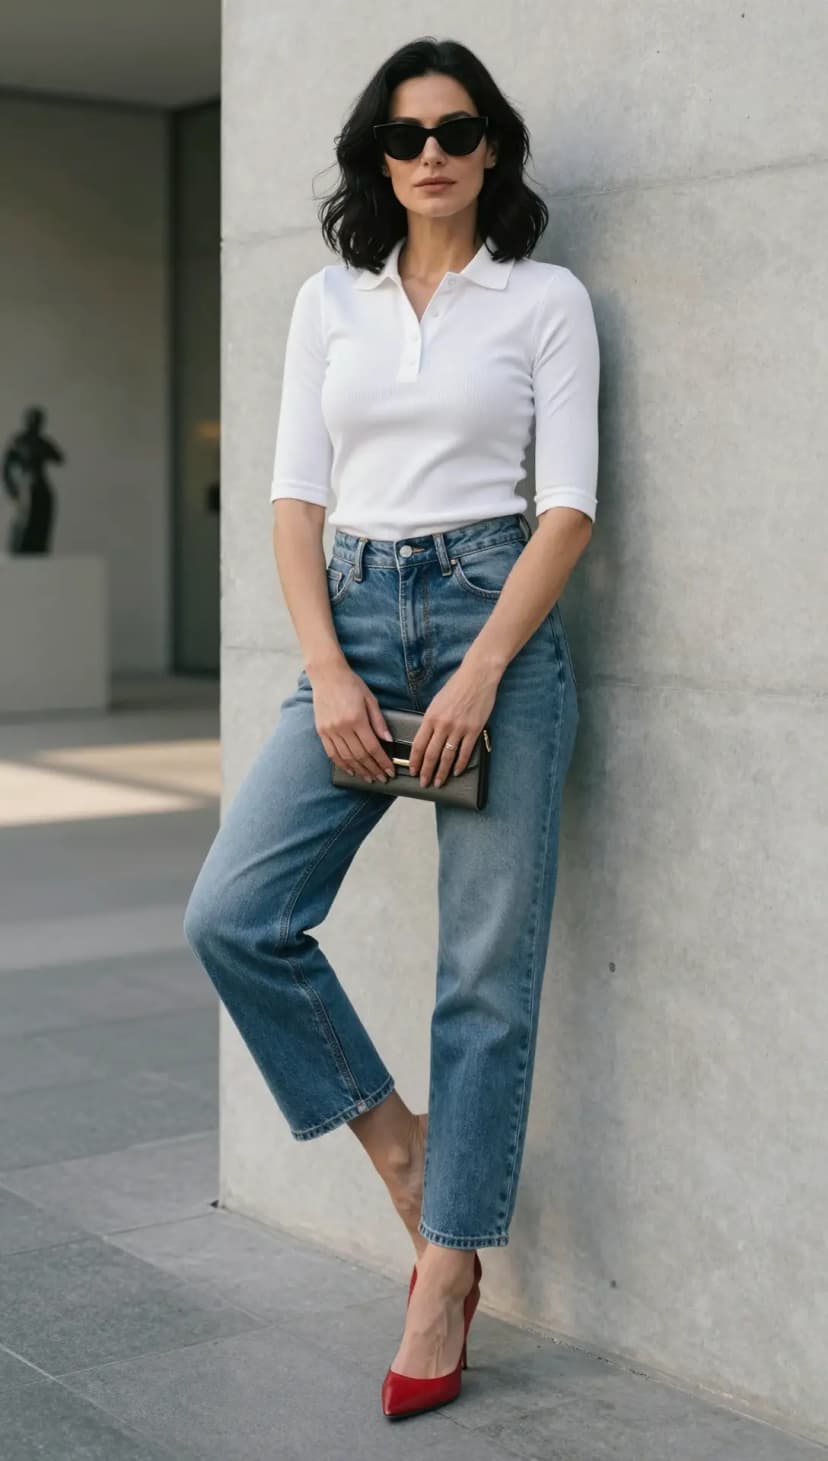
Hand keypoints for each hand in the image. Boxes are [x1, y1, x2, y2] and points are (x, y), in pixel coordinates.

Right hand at [309, 661, 395, 782]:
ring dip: (359, 770)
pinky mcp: (321, 731)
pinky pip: (332, 753)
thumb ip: (379, 721)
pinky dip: (342, 764)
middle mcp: (342, 727)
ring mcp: (330, 731)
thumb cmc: (352, 685)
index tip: (390, 771)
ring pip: (346, 758)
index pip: (372, 747)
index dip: (382, 762)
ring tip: (369, 778)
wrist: (327, 675)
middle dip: (373, 769)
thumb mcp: (370, 699)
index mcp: (357, 719)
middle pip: (360, 756)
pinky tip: (351, 770)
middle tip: (382, 778)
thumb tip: (389, 740)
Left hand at [408, 661, 498, 786]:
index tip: (412, 771)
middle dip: (426, 771)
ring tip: (439, 782)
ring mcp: (459, 728)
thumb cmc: (456, 687)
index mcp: (430, 717)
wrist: (477, 676)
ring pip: (447, 757)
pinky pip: (465, 752)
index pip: (418, 745)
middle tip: (424, 783)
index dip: (415, 761)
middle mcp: (443, 725)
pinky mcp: (474, 730)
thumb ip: (431, 721)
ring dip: (442, 772)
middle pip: (431, 754)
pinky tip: (457, 772)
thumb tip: (427, 739)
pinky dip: (460, 764)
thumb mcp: (436, 702)